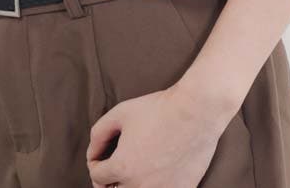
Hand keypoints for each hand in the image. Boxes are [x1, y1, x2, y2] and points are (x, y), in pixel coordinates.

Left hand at [85, 81, 231, 187]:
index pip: (97, 176)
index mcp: (122, 167)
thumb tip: (93, 152)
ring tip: (133, 172)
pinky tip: (156, 176)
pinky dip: (154, 187)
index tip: (100, 156)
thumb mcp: (120, 112)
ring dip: (129, 186)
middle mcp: (139, 186)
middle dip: (108, 181)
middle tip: (113, 169)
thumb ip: (99, 133)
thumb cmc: (158, 109)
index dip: (95, 162)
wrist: (196, 111)